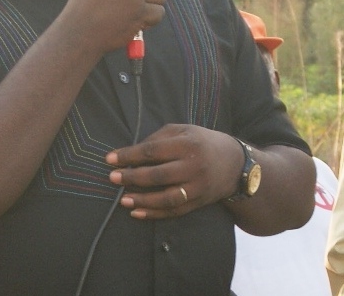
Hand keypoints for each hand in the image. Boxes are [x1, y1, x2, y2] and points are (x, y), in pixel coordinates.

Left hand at [105, 124, 243, 218]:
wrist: (235, 163)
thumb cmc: (202, 142)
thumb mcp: (184, 130)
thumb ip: (159, 138)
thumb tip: (133, 152)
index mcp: (187, 144)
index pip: (152, 151)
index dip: (129, 155)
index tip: (110, 159)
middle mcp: (193, 166)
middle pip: (157, 175)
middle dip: (131, 177)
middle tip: (112, 178)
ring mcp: (197, 187)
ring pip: (165, 198)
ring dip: (142, 200)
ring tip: (122, 199)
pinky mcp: (198, 203)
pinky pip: (174, 211)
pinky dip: (154, 214)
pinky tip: (137, 212)